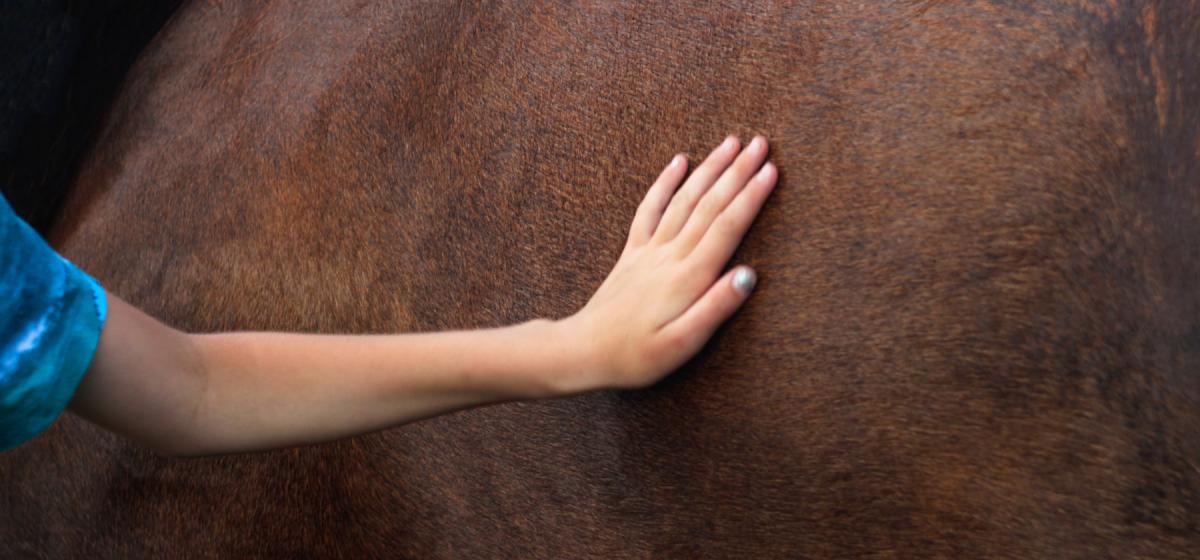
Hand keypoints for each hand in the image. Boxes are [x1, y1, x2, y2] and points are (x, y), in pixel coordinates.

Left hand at [557, 135, 777, 391]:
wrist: (584, 351)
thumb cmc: (637, 356)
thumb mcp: (682, 344)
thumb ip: (716, 308)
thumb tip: (749, 275)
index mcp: (688, 277)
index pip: (726, 226)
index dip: (751, 196)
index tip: (771, 169)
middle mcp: (670, 255)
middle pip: (709, 204)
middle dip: (737, 171)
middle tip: (761, 143)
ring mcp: (649, 250)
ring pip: (684, 199)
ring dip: (709, 168)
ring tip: (731, 142)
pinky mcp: (633, 252)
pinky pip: (650, 208)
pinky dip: (666, 182)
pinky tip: (679, 161)